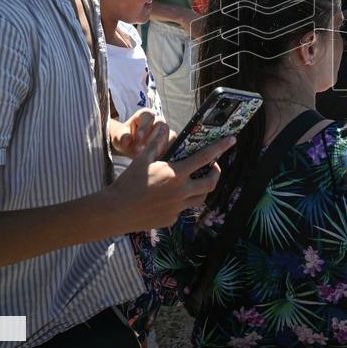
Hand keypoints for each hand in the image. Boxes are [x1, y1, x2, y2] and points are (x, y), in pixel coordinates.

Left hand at [109, 109, 165, 156]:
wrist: (129, 146)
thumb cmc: (124, 138)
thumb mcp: (119, 138)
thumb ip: (122, 137)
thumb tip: (127, 138)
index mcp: (145, 115)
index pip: (149, 117)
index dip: (145, 126)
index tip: (139, 136)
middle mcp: (157, 120)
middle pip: (161, 125)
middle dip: (152, 138)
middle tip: (142, 149)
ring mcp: (165, 130)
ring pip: (170, 135)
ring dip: (160, 146)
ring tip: (149, 155)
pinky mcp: (169, 140)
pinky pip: (173, 145)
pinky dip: (165, 152)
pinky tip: (156, 159)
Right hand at [109, 126, 235, 231]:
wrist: (115, 212)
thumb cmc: (127, 183)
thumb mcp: (142, 159)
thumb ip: (156, 144)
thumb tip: (163, 128)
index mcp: (175, 174)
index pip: (204, 158)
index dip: (220, 148)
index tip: (232, 140)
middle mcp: (181, 192)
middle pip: (210, 182)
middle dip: (216, 173)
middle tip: (212, 167)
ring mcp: (177, 208)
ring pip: (200, 198)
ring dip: (202, 189)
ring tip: (196, 181)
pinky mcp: (171, 219)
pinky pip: (182, 210)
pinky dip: (182, 202)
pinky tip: (171, 198)